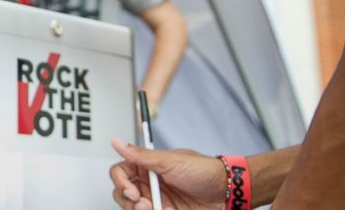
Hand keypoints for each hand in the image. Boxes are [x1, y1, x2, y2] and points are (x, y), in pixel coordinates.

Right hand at [110, 137, 225, 209]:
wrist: (227, 192)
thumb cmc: (203, 171)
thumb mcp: (169, 161)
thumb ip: (140, 155)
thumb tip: (116, 141)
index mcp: (147, 167)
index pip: (120, 173)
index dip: (121, 182)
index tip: (131, 191)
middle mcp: (149, 184)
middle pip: (122, 194)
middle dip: (130, 201)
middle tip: (144, 204)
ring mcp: (157, 200)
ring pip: (134, 208)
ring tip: (157, 209)